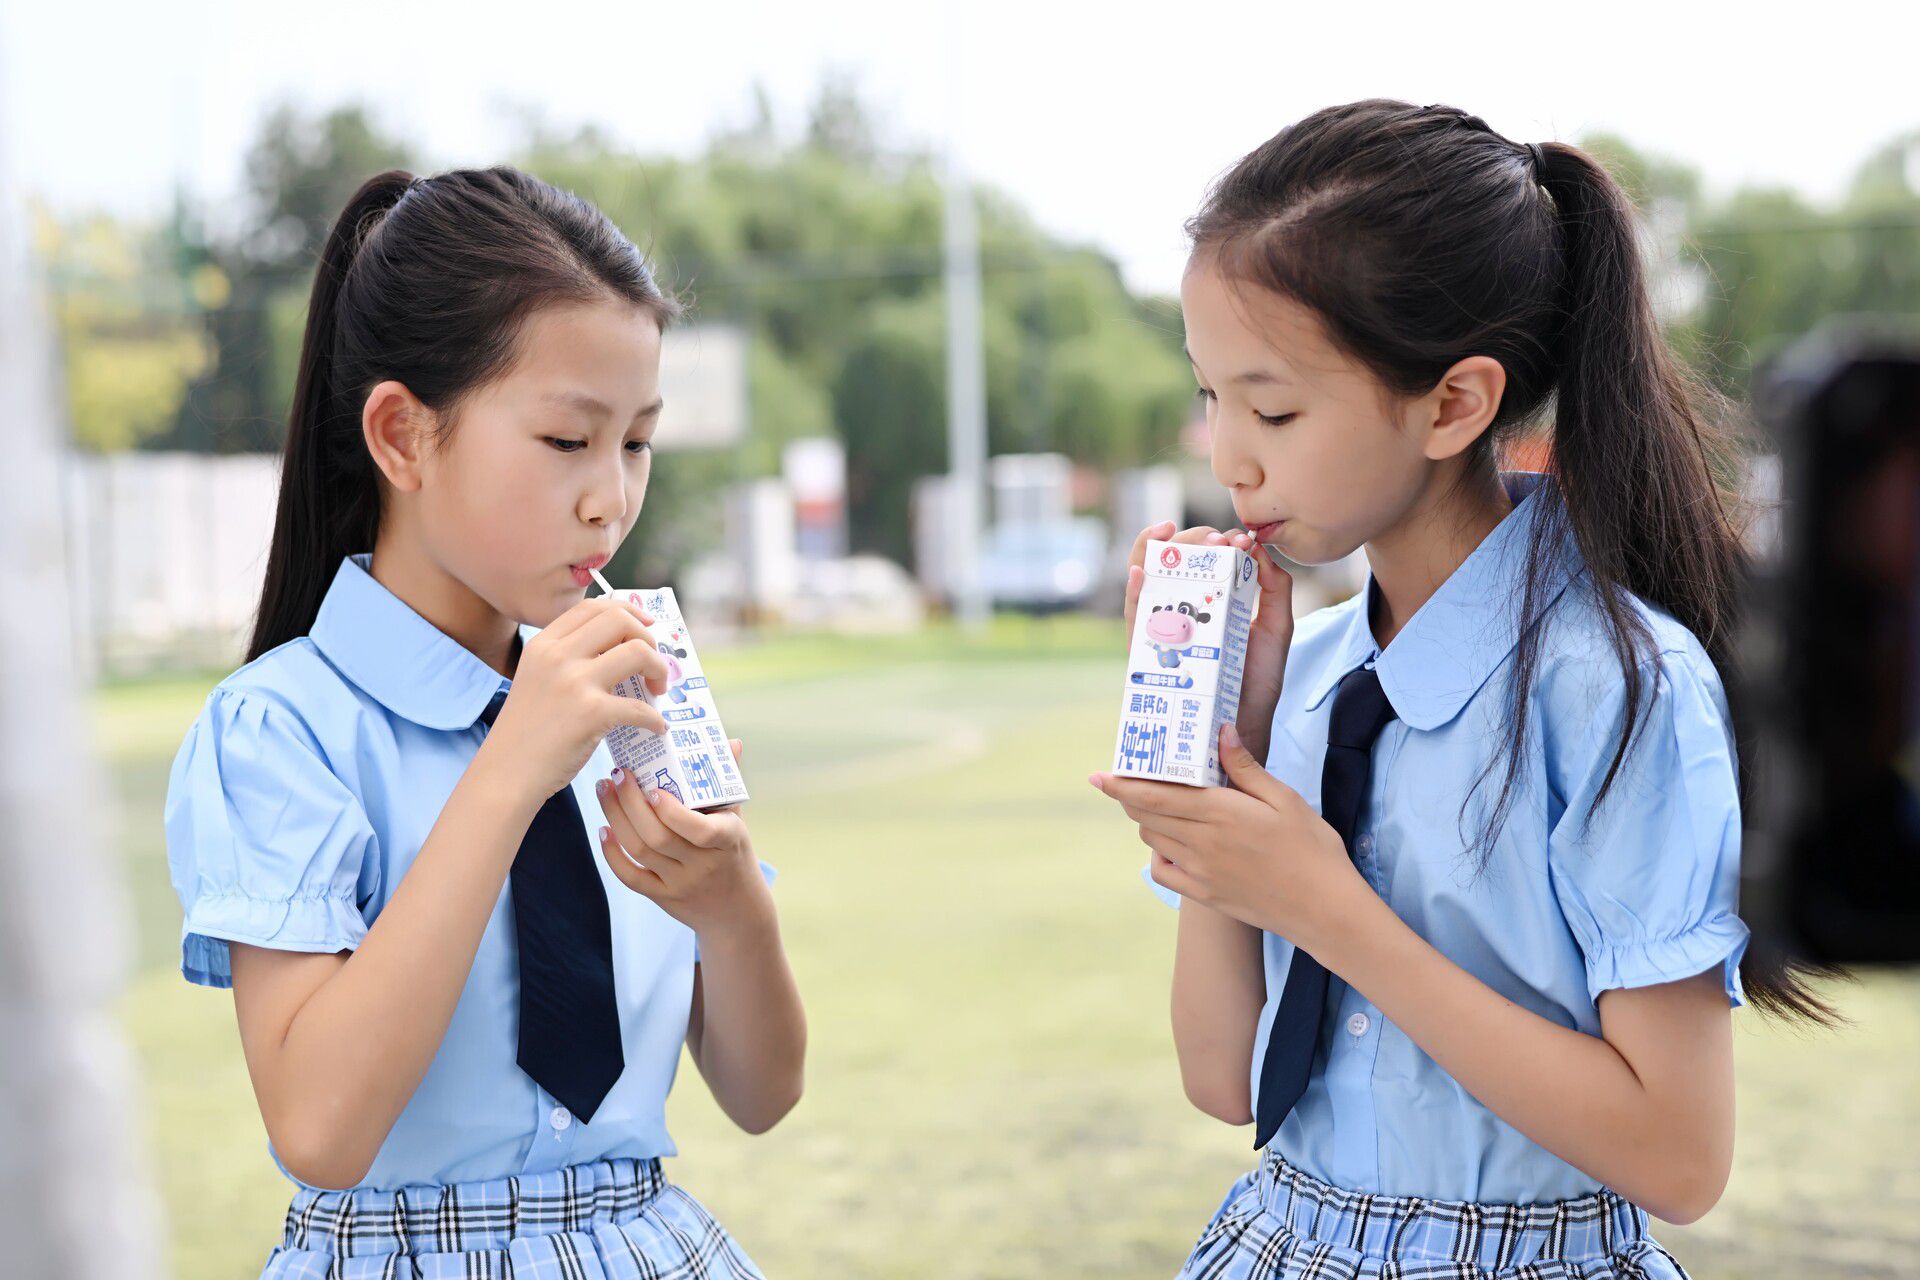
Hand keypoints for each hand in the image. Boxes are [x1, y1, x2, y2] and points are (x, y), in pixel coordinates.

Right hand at [481, 594, 671, 801]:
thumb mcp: (537, 680)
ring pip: (638, 652)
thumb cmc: (527, 733)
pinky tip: (656, 728)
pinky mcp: (591, 713)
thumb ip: (569, 660)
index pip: (592, 606)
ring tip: (658, 691)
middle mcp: (558, 655)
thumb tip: (622, 649)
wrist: (506, 774)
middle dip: (649, 638)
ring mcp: (574, 682)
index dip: (628, 612)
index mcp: (543, 644)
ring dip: (659, 669)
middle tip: (653, 665)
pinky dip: (656, 719)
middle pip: (620, 620)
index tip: (646, 626)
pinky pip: (641, 706)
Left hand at [594, 738, 773, 942]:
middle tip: (616, 775)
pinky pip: (631, 877)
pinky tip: (604, 830)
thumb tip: (731, 742)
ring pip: (641, 852)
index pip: (700, 830)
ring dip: (616, 819)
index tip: (654, 789)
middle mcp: (702, 865)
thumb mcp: (738, 821)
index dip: (673, 812)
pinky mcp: (663, 897)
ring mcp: (680, 883)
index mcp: (726, 841)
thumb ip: (728, 783)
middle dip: (631, 803)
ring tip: (604, 791)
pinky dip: (613, 854)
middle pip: (658, 837)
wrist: (736, 911)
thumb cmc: (734, 854)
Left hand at [1091, 723, 1370, 953]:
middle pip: (1146, 815)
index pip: (1154, 794)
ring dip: (1148, 820)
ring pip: (1152, 839)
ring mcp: (1199, 872)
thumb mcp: (1284, 799)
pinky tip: (1174, 843)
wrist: (1325, 909)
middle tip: (1132, 780)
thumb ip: (1245, 767)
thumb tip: (1221, 732)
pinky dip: (1159, 854)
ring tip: (1163, 805)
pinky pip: (1163, 872)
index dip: (1121, 785)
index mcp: (1220, 813)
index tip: (1098, 776)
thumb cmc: (1311, 849)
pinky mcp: (1204, 895)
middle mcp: (1201, 842)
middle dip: (1132, 796)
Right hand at [1122, 521, 1293, 762]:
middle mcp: (1183, 609)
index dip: (1216, 539)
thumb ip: (1275, 589)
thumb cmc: (1257, 683)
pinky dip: (1133, 586)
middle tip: (1215, 540)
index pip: (1205, 558)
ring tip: (1174, 536)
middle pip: (1175, 560)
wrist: (1241, 727)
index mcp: (1212, 601)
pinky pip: (1132, 613)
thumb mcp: (1277, 629)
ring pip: (1148, 576)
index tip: (1236, 537)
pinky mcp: (1147, 648)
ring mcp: (1162, 626)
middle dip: (1192, 539)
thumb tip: (1258, 549)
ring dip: (1157, 549)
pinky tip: (1142, 569)